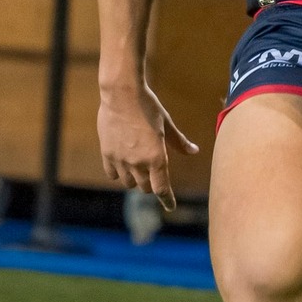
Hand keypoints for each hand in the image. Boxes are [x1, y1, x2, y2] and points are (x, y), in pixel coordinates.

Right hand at [97, 83, 198, 209]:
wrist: (121, 93)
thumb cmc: (148, 106)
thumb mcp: (166, 124)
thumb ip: (178, 141)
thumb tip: (194, 151)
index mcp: (156, 157)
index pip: (162, 188)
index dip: (167, 199)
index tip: (170, 207)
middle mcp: (138, 162)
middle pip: (145, 187)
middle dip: (151, 185)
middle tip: (154, 177)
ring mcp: (121, 159)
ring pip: (128, 182)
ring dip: (135, 180)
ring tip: (138, 170)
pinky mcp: (107, 153)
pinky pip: (112, 173)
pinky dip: (118, 174)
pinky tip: (122, 167)